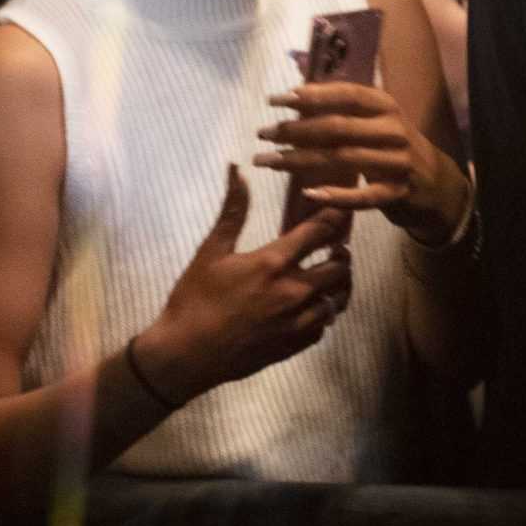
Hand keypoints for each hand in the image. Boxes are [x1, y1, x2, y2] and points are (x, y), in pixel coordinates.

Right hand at [138, 165, 353, 403]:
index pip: (322, 231)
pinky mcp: (293, 345)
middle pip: (341, 266)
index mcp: (274, 263)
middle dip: (342, 253)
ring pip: (338, 298)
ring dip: (337, 285)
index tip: (341, 210)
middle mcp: (293, 291)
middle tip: (335, 247)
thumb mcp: (211, 251)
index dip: (336, 217)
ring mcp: (296, 321)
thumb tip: (236, 169)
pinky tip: (313, 307)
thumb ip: (232, 211)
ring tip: (328, 276)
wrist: (184, 356)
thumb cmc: (194, 300)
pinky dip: (324, 314)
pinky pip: (324, 327)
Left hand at [256, 82, 469, 245]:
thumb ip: (345, 110)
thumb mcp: (377, 121)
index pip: (347, 95)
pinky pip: (363, 196)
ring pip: (343, 159)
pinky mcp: (397, 193)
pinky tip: (308, 193)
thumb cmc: (393, 147)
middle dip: (296, 130)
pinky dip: (335, 195)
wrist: (435, 183)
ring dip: (301, 160)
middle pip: (338, 128)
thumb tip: (295, 95)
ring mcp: (398, 163)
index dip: (311, 95)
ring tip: (268, 160)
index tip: (276, 99)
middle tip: (264, 133)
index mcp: (387, 106)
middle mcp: (394, 130)